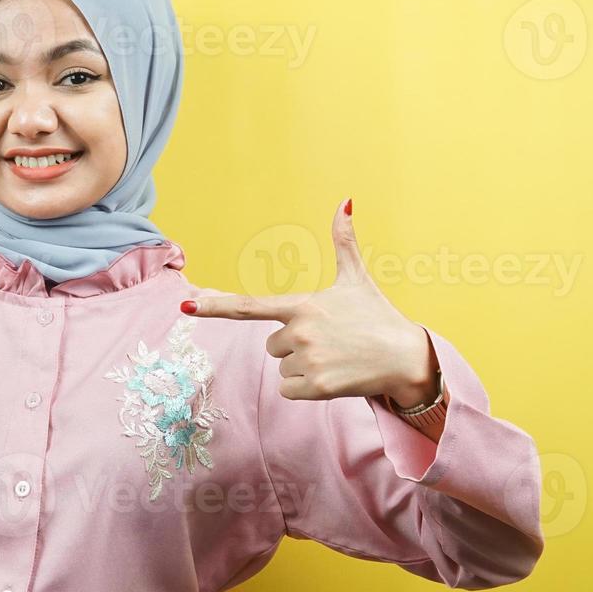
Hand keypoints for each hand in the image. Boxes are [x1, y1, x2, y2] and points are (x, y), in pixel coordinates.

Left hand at [184, 198, 437, 403]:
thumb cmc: (377, 316)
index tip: (185, 305)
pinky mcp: (317, 387)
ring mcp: (308, 360)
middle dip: (295, 347)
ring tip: (335, 358)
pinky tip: (334, 377)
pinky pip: (289, 390)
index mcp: (302, 305)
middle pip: (272, 346)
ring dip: (303, 368)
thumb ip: (344, 242)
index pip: (248, 305)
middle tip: (330, 341)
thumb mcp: (357, 278)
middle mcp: (300, 331)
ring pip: (281, 369)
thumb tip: (345, 201)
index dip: (214, 305)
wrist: (407, 357)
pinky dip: (307, 389)